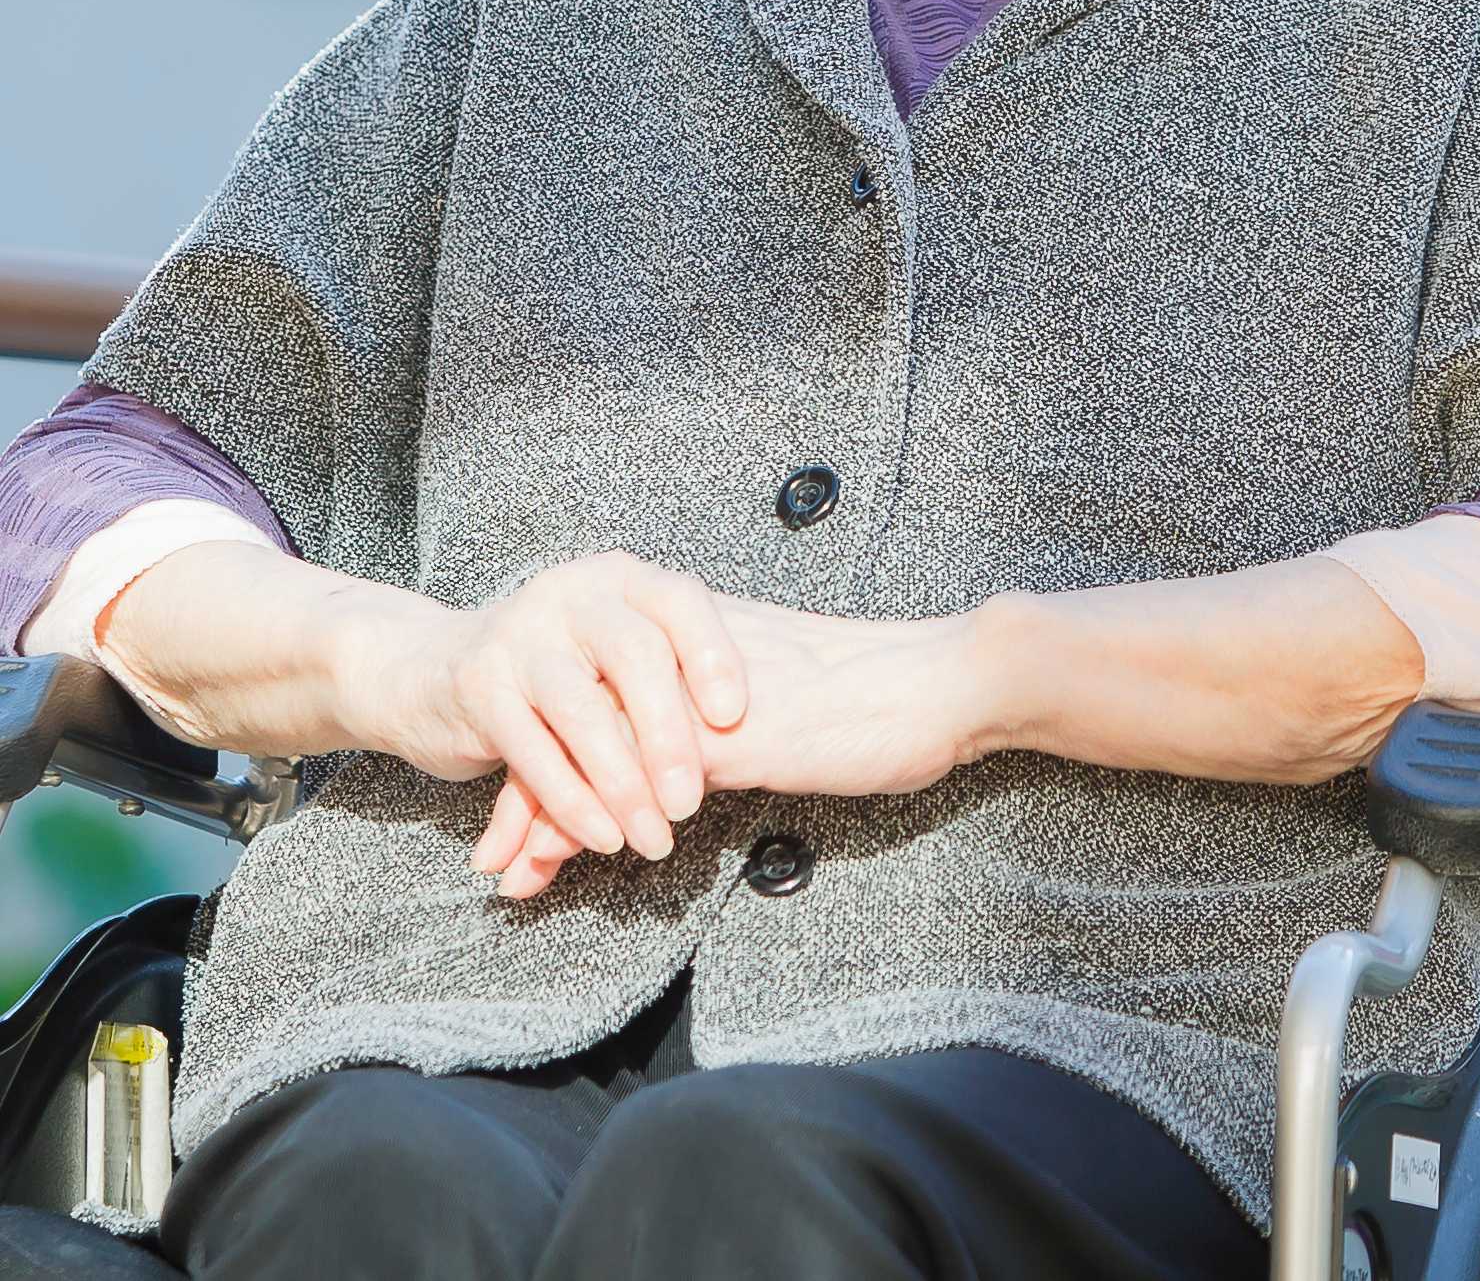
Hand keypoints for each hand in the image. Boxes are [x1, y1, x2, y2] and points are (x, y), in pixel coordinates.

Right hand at [338, 552, 747, 873]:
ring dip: (622, 788)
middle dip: (668, 738)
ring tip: (652, 838)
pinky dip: (573, 803)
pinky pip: (536, 753)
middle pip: (636, 658)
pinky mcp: (479, 686)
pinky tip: (600, 837)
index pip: (679, 603)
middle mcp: (571, 594)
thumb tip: (742, 742)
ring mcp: (521, 637)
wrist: (427, 669)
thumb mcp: (610, 654)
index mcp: (618, 578)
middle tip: (689, 804)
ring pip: (584, 715)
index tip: (735, 717)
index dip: (713, 657)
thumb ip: (663, 680)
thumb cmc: (553, 667)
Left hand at [473, 597, 985, 898]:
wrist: (942, 684)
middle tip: (493, 857)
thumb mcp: (795, 702)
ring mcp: (694, 699)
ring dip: (537, 821)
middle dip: (526, 797)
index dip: (556, 754)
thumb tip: (711, 762)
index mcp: (703, 644)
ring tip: (508, 879)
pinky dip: (577, 829)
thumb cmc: (887, 697)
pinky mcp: (714, 740)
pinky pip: (621, 787)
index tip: (524, 809)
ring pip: (583, 756)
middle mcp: (684, 663)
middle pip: (574, 724)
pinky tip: (557, 866)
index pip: (601, 695)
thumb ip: (742, 719)